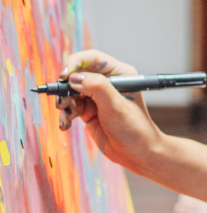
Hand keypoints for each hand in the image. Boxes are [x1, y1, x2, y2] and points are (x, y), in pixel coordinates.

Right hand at [55, 50, 162, 172]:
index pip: (92, 58)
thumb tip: (74, 77)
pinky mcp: (89, 110)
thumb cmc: (134, 129)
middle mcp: (107, 83)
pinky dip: (66, 115)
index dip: (75, 63)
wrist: (137, 153)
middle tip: (63, 103)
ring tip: (68, 117)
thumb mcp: (116, 106)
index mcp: (120, 74)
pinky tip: (66, 125)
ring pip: (70, 92)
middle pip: (77, 75)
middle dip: (66, 88)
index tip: (64, 76)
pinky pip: (70, 107)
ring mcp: (97, 97)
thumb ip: (97, 88)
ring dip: (65, 104)